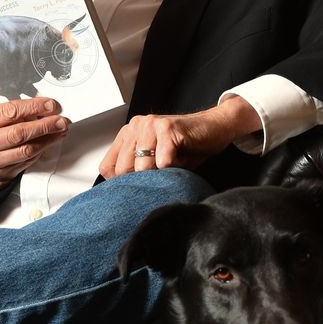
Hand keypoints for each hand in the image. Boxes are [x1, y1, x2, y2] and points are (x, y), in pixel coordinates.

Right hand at [0, 98, 69, 196]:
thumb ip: (10, 113)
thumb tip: (41, 106)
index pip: (10, 112)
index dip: (34, 107)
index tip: (50, 105)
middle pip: (19, 133)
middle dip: (45, 125)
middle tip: (60, 120)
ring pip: (26, 149)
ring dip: (48, 139)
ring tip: (60, 131)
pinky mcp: (1, 175)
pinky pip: (27, 161)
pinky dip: (41, 150)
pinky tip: (49, 143)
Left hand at [99, 96, 261, 179]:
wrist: (214, 128)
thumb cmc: (186, 147)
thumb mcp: (157, 161)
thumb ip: (139, 172)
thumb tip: (126, 199)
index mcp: (129, 134)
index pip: (108, 167)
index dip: (123, 183)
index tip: (140, 188)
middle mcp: (136, 126)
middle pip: (123, 169)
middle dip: (143, 181)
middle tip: (162, 176)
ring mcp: (150, 124)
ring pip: (142, 166)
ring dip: (160, 174)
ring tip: (173, 165)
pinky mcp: (167, 127)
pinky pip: (163, 160)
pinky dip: (174, 167)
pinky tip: (181, 160)